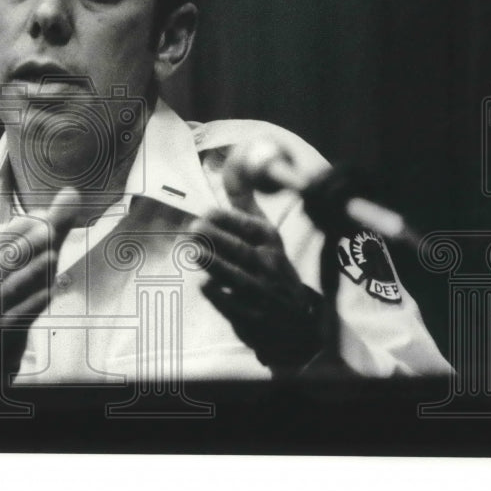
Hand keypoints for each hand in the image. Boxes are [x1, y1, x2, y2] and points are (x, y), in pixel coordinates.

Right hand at [0, 187, 80, 383]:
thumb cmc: (8, 298)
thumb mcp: (31, 262)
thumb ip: (52, 232)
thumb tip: (71, 192)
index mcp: (0, 263)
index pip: (8, 240)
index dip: (26, 226)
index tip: (47, 213)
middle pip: (8, 259)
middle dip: (28, 242)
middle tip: (50, 226)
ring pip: (11, 287)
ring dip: (30, 272)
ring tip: (52, 256)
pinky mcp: (4, 331)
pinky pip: (16, 318)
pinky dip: (31, 305)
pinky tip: (49, 294)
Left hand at [189, 205, 323, 371]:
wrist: (296, 320)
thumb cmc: (270, 268)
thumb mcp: (264, 236)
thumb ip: (245, 206)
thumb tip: (232, 170)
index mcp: (271, 242)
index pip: (249, 226)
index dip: (226, 218)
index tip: (206, 212)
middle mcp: (269, 265)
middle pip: (241, 249)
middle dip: (217, 238)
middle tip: (194, 227)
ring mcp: (262, 292)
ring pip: (236, 276)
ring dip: (214, 263)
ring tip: (194, 251)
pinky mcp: (252, 316)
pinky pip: (232, 304)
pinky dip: (219, 294)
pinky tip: (204, 284)